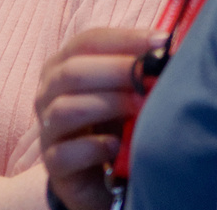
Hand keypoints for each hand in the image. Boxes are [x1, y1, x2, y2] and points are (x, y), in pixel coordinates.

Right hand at [34, 28, 166, 209]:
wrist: (95, 177)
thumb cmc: (110, 124)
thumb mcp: (122, 93)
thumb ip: (135, 73)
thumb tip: (169, 51)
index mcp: (62, 65)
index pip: (87, 41)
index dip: (124, 39)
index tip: (161, 42)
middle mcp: (48, 93)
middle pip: (72, 71)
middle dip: (116, 70)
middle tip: (150, 76)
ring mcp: (47, 129)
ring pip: (66, 109)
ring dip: (108, 104)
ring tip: (140, 108)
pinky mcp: (53, 164)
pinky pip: (66, 153)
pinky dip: (93, 148)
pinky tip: (117, 147)